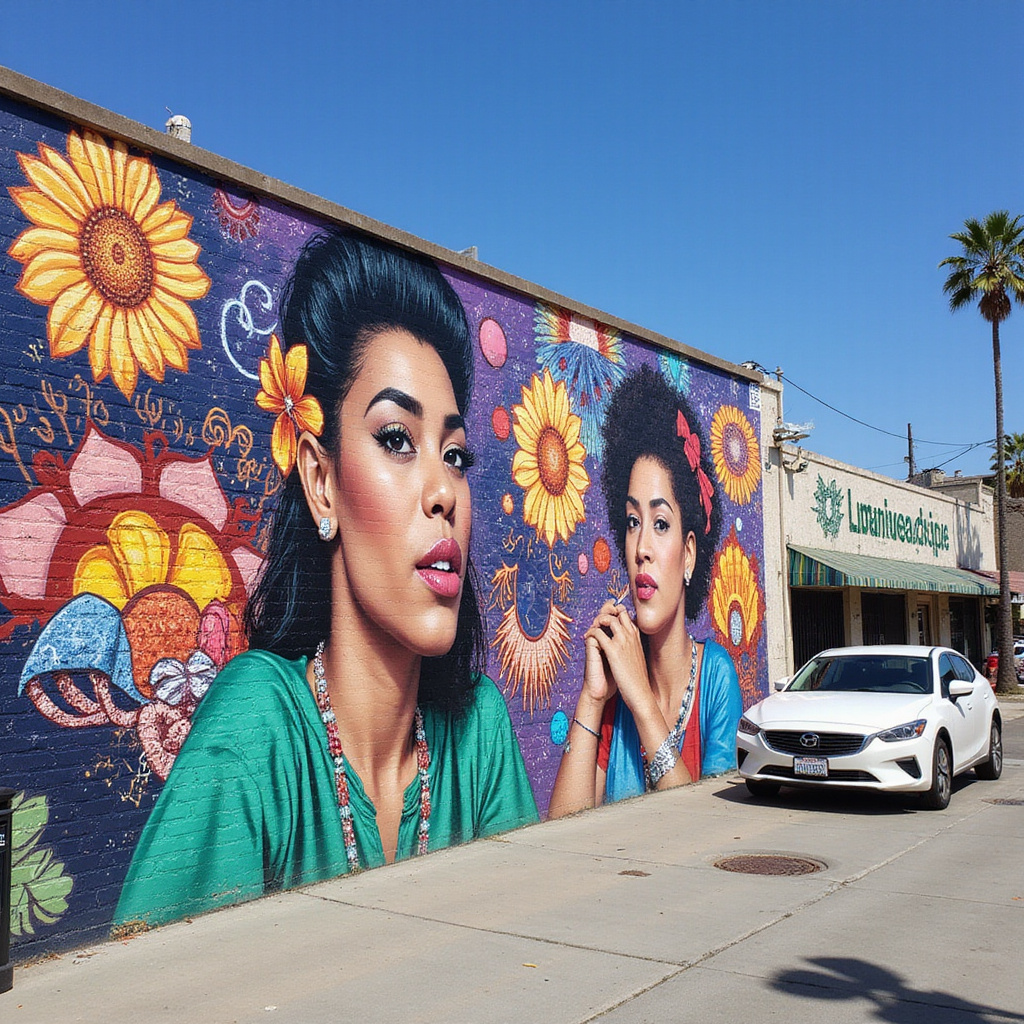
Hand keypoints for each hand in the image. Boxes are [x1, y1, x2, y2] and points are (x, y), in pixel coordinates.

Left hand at [584, 601, 654, 716]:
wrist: (640, 693)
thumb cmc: (638, 679)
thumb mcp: (638, 658)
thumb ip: (632, 647)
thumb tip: (626, 645)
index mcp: (637, 638)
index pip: (627, 616)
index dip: (616, 614)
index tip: (607, 619)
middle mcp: (631, 636)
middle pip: (619, 612)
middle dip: (607, 612)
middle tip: (597, 621)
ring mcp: (623, 641)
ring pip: (608, 618)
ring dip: (597, 621)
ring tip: (591, 628)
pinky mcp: (613, 650)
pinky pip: (598, 633)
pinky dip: (591, 632)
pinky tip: (587, 638)